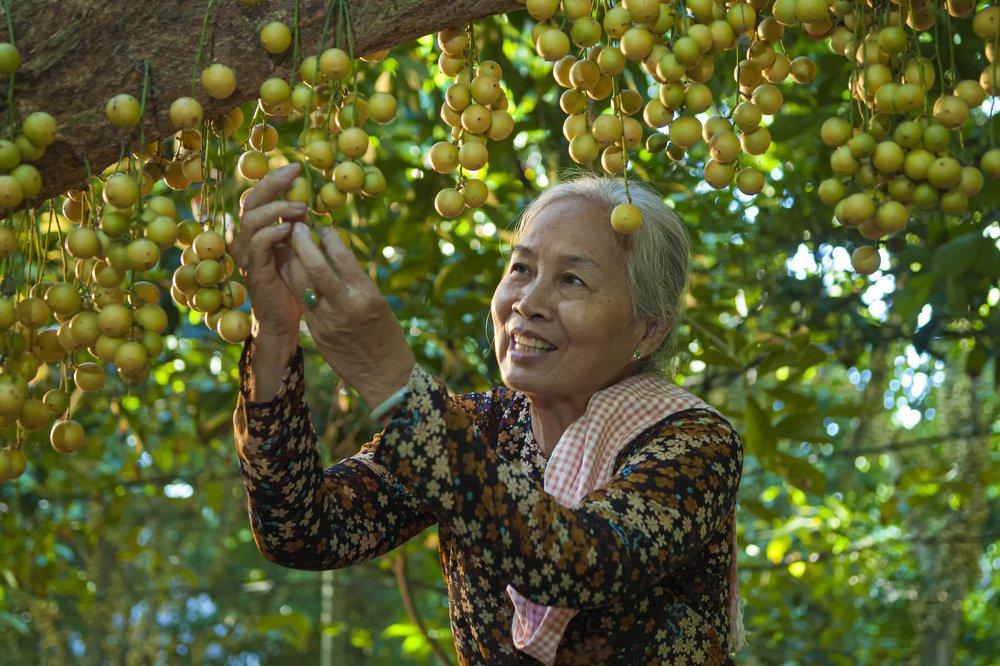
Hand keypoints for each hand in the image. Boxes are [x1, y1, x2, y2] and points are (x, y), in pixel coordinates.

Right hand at [232, 163, 307, 342]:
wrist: (282, 321)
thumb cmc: (292, 284)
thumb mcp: (296, 251)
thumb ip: (295, 229)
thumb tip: (303, 206)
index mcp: (256, 231)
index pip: (259, 197)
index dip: (274, 180)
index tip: (297, 167)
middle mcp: (246, 239)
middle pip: (251, 201)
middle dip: (273, 184)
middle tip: (295, 173)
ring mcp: (247, 254)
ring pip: (252, 220)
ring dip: (277, 210)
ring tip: (300, 208)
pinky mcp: (254, 270)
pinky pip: (258, 244)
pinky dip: (273, 232)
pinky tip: (290, 229)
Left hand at [283, 222, 415, 408]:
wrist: (385, 375)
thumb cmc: (386, 335)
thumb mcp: (377, 304)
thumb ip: (355, 281)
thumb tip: (333, 255)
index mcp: (367, 295)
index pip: (342, 257)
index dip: (328, 238)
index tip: (323, 228)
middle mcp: (346, 306)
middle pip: (316, 267)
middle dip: (303, 243)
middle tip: (296, 227)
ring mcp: (328, 321)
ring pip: (301, 284)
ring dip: (292, 261)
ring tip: (288, 245)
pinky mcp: (317, 333)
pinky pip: (302, 302)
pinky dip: (294, 284)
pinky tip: (289, 271)